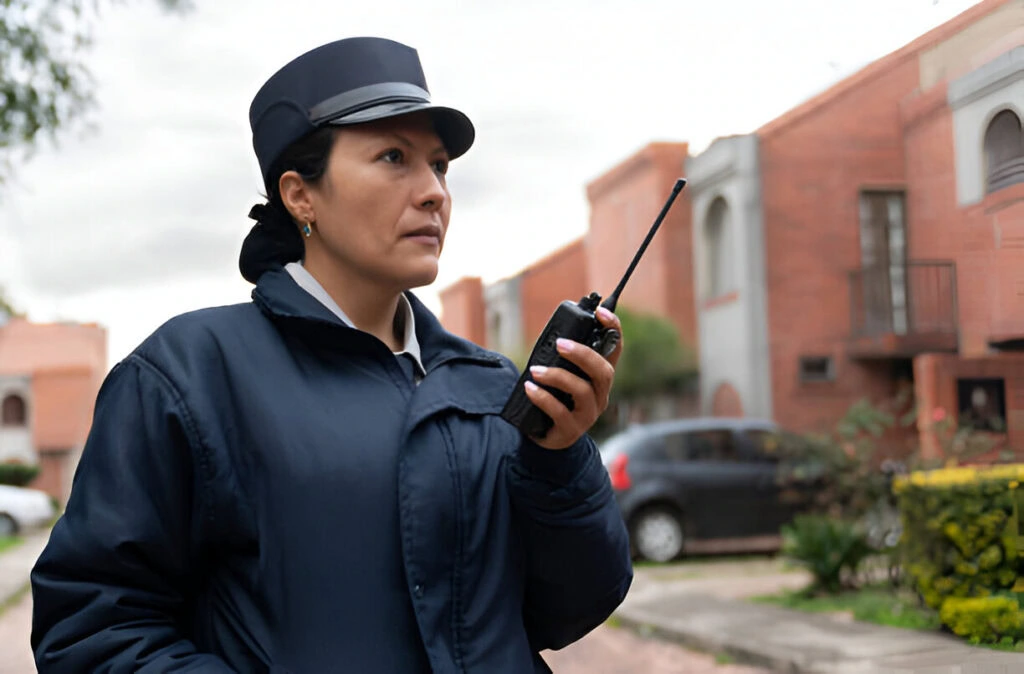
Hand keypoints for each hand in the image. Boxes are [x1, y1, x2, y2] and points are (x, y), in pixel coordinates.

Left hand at [523, 307, 622, 449]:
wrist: (546, 436)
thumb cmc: (556, 398)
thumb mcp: (562, 375)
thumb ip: (563, 358)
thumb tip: (555, 333)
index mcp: (599, 378)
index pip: (615, 350)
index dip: (613, 329)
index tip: (601, 312)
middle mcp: (600, 395)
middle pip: (603, 371)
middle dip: (582, 354)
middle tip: (560, 344)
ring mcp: (588, 415)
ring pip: (583, 391)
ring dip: (558, 377)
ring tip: (535, 370)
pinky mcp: (570, 430)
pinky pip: (560, 412)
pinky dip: (543, 398)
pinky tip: (529, 389)